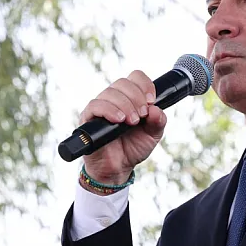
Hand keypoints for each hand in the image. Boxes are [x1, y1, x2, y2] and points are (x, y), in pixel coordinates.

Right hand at [79, 70, 166, 186]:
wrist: (118, 168)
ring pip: (110, 92)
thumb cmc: (133, 148)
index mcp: (130, 97)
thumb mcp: (152, 135)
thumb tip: (156, 109)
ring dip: (125, 105)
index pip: (135, 77)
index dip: (145, 84)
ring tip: (132, 121)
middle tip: (142, 116)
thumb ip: (158, 121)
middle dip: (136, 97)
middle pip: (123, 82)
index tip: (152, 100)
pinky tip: (119, 120)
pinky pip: (95, 105)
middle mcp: (114, 98)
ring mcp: (100, 107)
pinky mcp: (88, 117)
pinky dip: (109, 110)